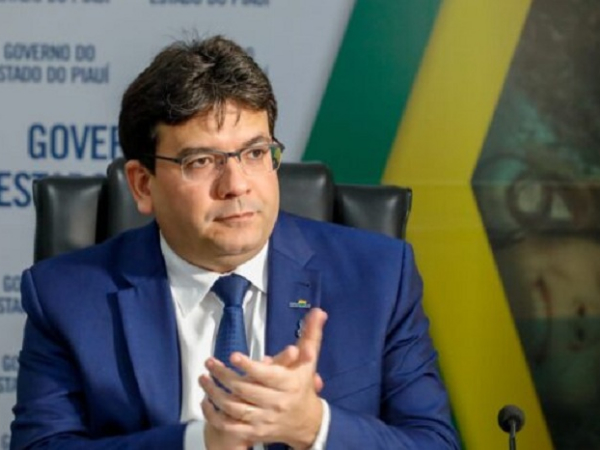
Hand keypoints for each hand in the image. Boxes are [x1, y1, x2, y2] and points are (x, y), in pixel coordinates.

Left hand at [200, 308, 327, 448]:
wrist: (307, 423)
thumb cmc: (303, 386)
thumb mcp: (308, 361)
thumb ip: (310, 336)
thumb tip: (318, 311)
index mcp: (289, 385)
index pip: (267, 376)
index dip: (249, 366)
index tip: (233, 355)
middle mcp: (276, 403)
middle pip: (245, 390)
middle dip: (224, 375)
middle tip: (210, 362)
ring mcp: (264, 420)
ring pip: (234, 409)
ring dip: (215, 393)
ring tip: (203, 378)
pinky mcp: (254, 433)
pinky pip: (230, 427)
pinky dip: (214, 416)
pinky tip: (205, 401)